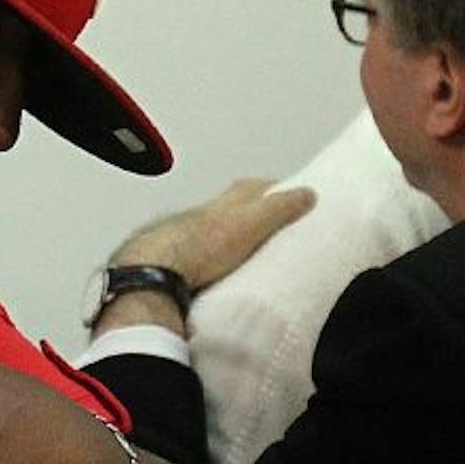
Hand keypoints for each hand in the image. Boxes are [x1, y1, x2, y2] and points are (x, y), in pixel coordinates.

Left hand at [103, 177, 315, 289]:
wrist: (156, 272)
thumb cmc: (201, 244)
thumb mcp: (251, 222)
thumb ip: (278, 208)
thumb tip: (308, 194)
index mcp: (226, 202)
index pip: (254, 187)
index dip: (274, 190)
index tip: (293, 196)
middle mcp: (205, 214)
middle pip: (233, 208)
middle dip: (253, 215)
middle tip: (275, 230)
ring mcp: (189, 238)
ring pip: (215, 233)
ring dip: (232, 240)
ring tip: (254, 257)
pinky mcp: (180, 264)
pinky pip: (203, 259)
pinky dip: (216, 262)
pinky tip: (225, 276)